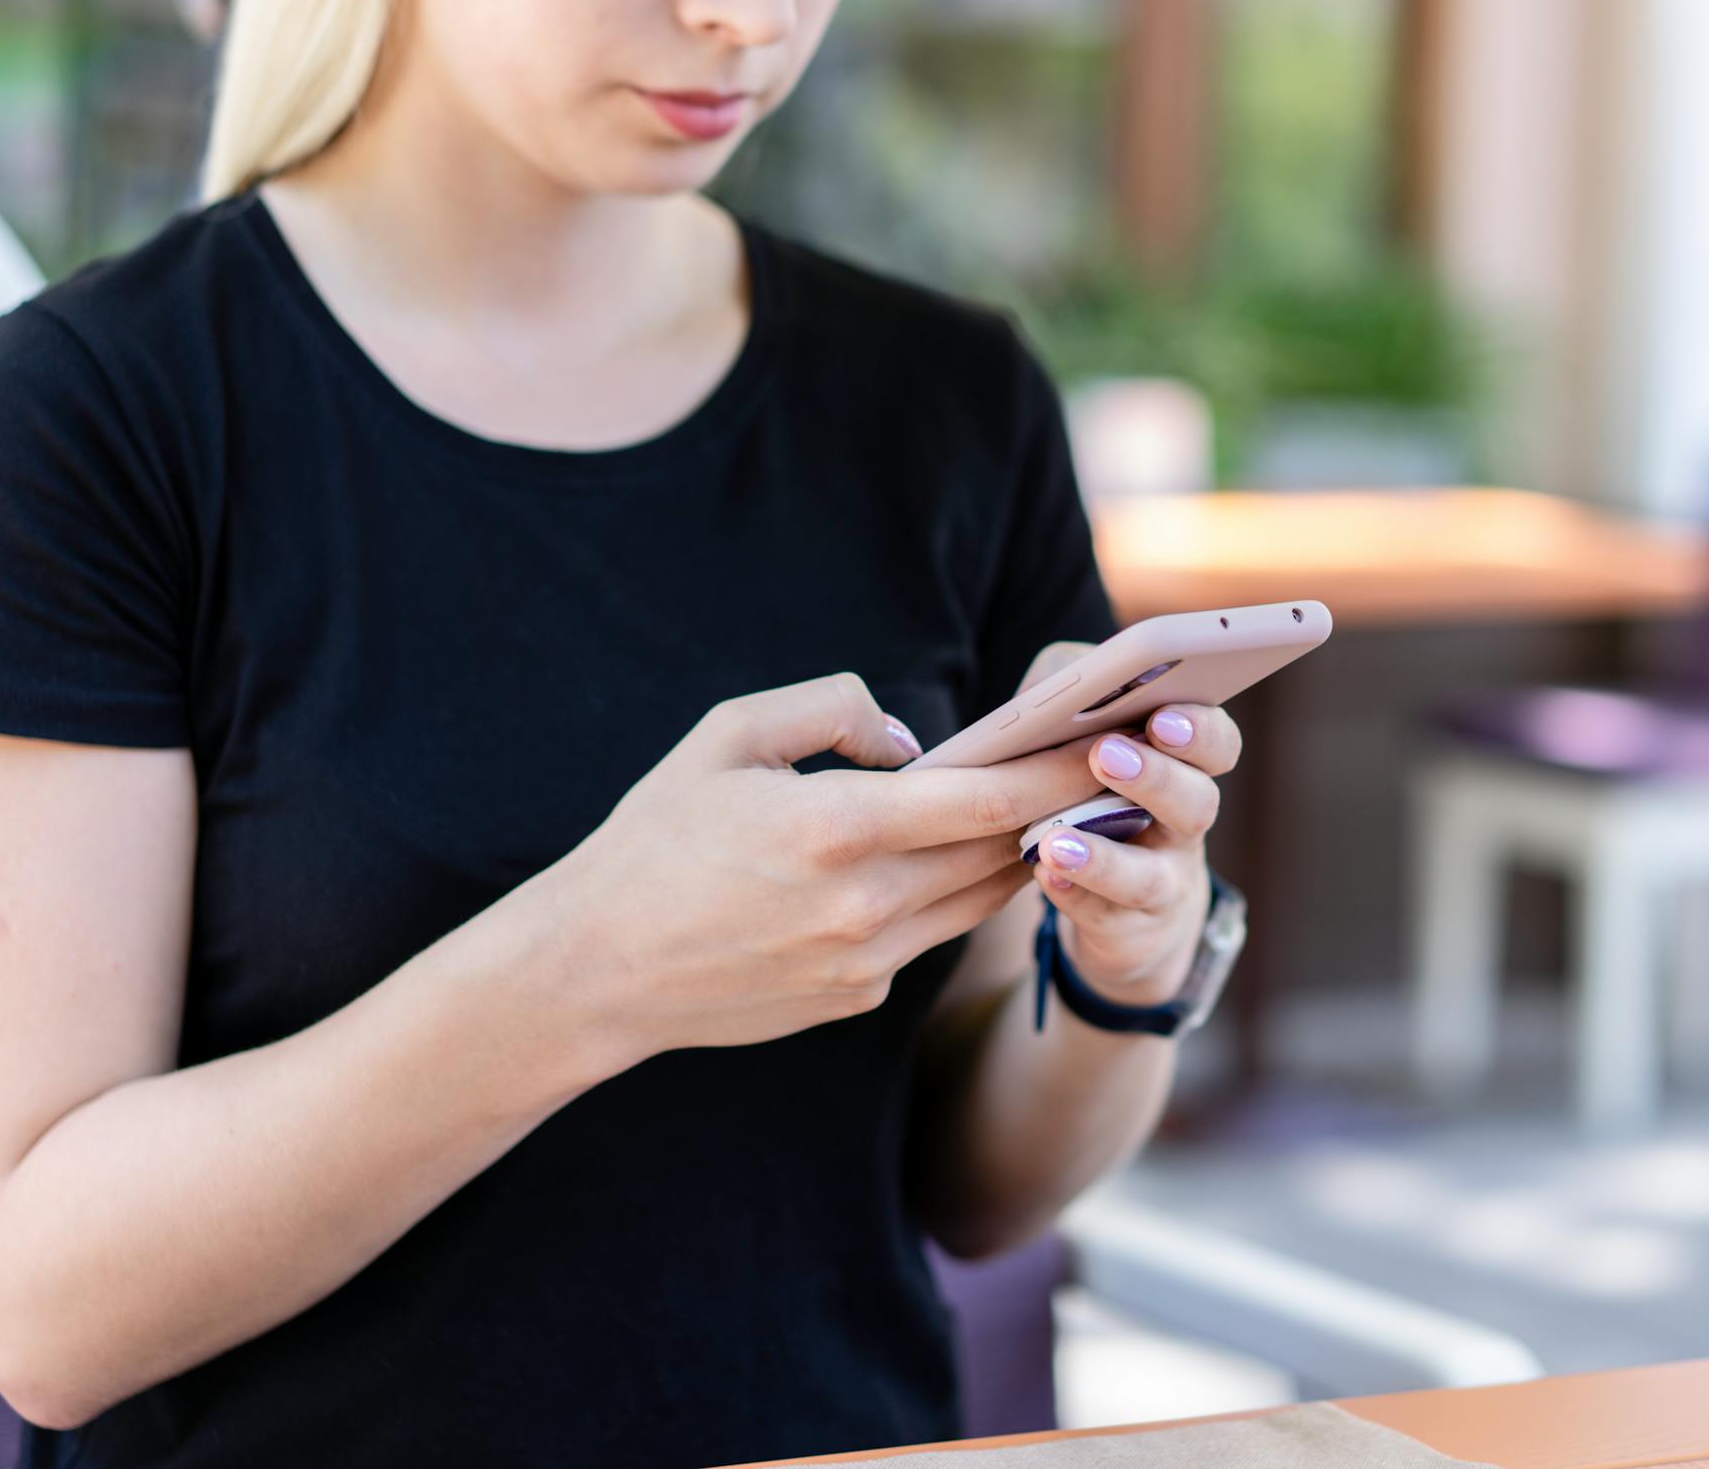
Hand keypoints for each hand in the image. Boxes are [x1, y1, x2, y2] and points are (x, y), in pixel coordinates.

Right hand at [540, 672, 1107, 1061]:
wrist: (595, 969)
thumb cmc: (656, 838)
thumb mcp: (728, 736)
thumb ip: (829, 711)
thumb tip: (911, 738)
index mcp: (836, 829)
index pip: (985, 798)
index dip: (1059, 769)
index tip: (1114, 740)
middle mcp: (865, 905)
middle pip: (1003, 853)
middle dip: (1064, 809)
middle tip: (1113, 765)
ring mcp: (866, 962)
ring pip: (980, 900)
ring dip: (1023, 855)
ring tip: (1060, 806)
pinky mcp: (857, 997)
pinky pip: (928, 934)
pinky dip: (949, 893)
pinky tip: (959, 859)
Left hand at [1019, 644, 1239, 1006]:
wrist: (1123, 912)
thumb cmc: (1100, 799)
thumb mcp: (1095, 744)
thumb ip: (1084, 708)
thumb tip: (1064, 684)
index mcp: (1185, 769)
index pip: (1216, 744)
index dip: (1199, 731)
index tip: (1163, 716)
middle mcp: (1184, 827)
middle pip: (1197, 802)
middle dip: (1156, 777)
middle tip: (1106, 754)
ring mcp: (1162, 885)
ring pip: (1148, 876)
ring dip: (1103, 857)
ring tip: (1055, 839)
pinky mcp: (1126, 931)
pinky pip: (1103, 917)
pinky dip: (1071, 894)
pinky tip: (1043, 875)